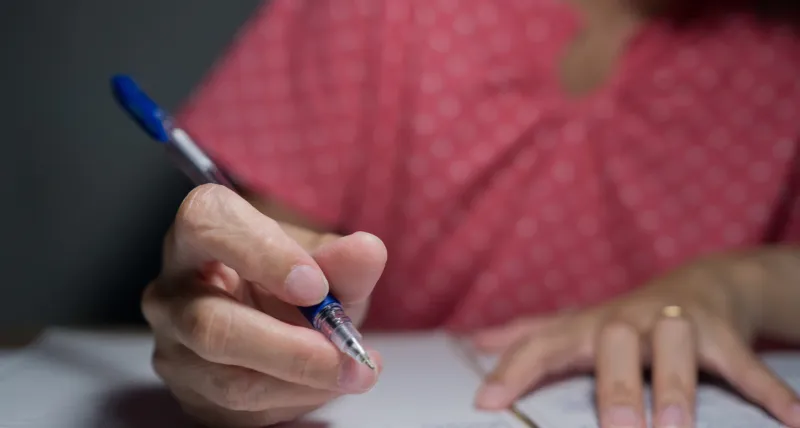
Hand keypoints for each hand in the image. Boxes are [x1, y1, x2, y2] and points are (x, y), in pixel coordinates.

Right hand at [141, 184, 386, 426]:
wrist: (275, 314)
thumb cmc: (292, 277)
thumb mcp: (323, 262)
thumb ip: (343, 261)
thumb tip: (367, 253)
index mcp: (199, 230)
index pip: (208, 224)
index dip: (262, 254)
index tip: (314, 286)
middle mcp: (172, 289)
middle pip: (212, 325)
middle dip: (291, 349)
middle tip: (349, 353)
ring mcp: (173, 347)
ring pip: (229, 380)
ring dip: (304, 382)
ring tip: (353, 370)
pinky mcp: (189, 395)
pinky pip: (243, 411)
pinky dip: (297, 400)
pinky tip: (324, 383)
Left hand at [471, 260, 799, 427]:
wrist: (702, 281)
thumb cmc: (627, 316)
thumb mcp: (578, 325)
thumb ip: (532, 336)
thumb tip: (477, 342)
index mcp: (587, 327)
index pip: (542, 344)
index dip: (512, 370)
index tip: (486, 402)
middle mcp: (627, 321)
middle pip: (613, 345)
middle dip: (612, 386)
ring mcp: (676, 324)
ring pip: (675, 348)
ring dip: (676, 386)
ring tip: (675, 425)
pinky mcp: (722, 334)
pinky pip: (744, 364)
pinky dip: (769, 392)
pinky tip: (792, 420)